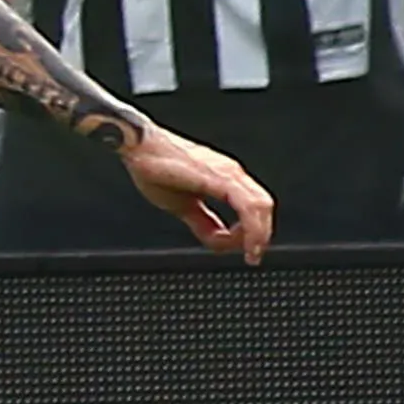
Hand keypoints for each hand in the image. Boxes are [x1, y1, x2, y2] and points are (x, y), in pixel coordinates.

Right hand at [117, 122, 273, 263]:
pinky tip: (244, 243)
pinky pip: (246, 205)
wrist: (139, 147)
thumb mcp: (181, 205)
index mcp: (225, 178)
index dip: (256, 231)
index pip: (255, 207)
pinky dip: (251, 227)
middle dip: (261, 235)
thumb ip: (202, 222)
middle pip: (264, 207)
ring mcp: (227, 172)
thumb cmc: (154, 168)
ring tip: (250, 253)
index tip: (246, 251)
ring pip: (261, 206)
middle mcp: (232, 172)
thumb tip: (217, 240)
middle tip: (251, 256)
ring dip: (259, 234)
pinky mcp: (218, 177)